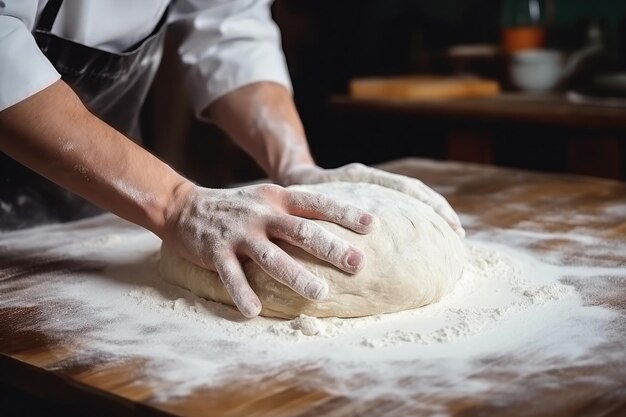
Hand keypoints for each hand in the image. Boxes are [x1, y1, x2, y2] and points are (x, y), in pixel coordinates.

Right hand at [162, 182, 373, 317]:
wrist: (184, 206)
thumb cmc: (237, 207)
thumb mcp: (266, 198)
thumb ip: (294, 210)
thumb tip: (334, 226)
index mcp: (277, 199)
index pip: (316, 204)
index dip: (344, 213)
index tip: (371, 226)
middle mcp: (262, 214)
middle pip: (301, 231)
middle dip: (331, 248)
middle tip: (357, 264)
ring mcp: (239, 233)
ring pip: (272, 256)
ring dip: (296, 275)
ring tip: (320, 293)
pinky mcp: (216, 251)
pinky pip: (231, 275)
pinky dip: (243, 293)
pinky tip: (254, 311)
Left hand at [280, 163, 464, 237]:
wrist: (293, 175)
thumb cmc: (299, 191)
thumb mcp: (310, 199)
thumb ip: (325, 211)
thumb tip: (352, 233)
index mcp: (361, 177)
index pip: (407, 187)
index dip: (432, 206)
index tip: (451, 225)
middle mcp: (372, 179)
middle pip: (414, 191)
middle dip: (438, 210)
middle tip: (457, 234)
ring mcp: (374, 186)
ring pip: (409, 196)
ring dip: (429, 213)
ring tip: (448, 236)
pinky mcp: (372, 193)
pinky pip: (399, 202)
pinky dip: (415, 216)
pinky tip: (424, 236)